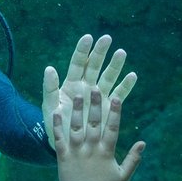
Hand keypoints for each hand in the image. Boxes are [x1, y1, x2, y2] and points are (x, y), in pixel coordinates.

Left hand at [42, 34, 136, 149]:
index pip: (78, 63)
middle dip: (100, 52)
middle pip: (95, 66)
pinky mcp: (108, 107)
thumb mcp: (49, 107)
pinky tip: (132, 76)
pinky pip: (118, 94)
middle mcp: (86, 86)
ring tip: (121, 53)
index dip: (82, 50)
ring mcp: (98, 96)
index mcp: (71, 84)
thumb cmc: (55, 124)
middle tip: (107, 38)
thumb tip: (49, 68)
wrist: (66, 143)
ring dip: (115, 65)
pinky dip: (125, 86)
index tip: (88, 38)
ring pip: (108, 76)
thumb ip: (49, 88)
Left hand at [53, 89, 144, 180]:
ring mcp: (76, 152)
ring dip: (76, 111)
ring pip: (76, 128)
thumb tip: (143, 143)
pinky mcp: (63, 157)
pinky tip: (56, 112)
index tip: (116, 97)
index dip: (115, 112)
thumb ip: (133, 159)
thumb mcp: (123, 176)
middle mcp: (91, 149)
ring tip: (77, 95)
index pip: (112, 128)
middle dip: (95, 105)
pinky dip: (58, 126)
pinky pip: (60, 139)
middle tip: (95, 88)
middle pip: (94, 124)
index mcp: (106, 152)